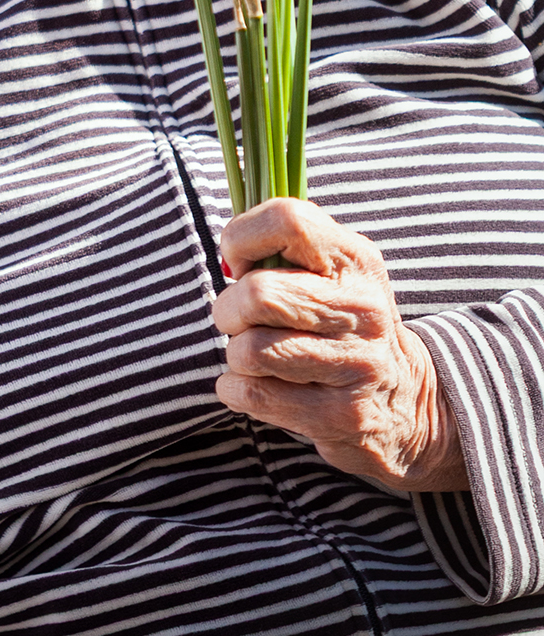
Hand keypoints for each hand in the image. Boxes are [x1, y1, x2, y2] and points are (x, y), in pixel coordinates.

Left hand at [213, 198, 466, 492]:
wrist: (407, 397)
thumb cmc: (342, 322)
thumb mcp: (333, 271)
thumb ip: (283, 248)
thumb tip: (229, 258)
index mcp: (355, 259)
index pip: (287, 221)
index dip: (241, 238)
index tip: (241, 266)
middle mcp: (361, 308)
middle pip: (258, 295)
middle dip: (227, 309)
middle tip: (236, 320)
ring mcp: (356, 364)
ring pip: (251, 350)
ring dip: (234, 355)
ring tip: (252, 356)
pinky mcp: (342, 414)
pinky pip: (255, 394)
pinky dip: (235, 389)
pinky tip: (252, 385)